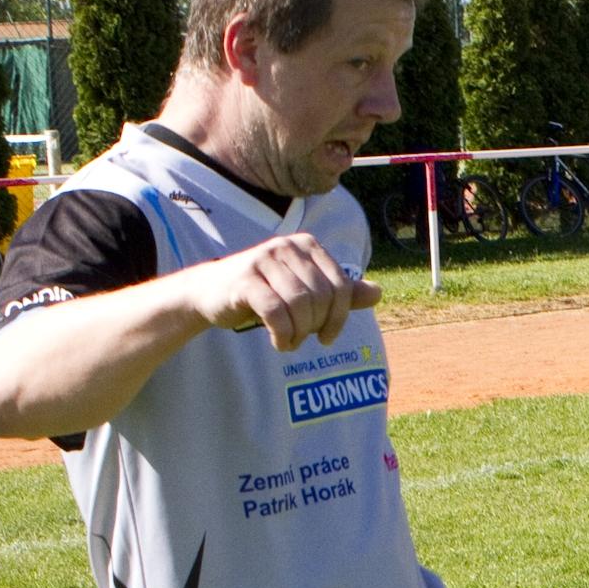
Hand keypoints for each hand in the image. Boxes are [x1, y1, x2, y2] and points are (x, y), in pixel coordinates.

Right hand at [191, 232, 378, 350]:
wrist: (210, 292)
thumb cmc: (265, 292)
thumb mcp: (304, 291)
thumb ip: (340, 293)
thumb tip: (378, 293)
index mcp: (308, 245)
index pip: (340, 286)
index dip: (339, 318)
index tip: (327, 337)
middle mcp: (287, 246)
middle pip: (321, 297)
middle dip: (316, 326)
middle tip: (303, 338)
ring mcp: (264, 259)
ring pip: (300, 305)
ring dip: (299, 333)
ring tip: (289, 341)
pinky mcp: (245, 279)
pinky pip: (276, 312)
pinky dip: (283, 334)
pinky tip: (279, 342)